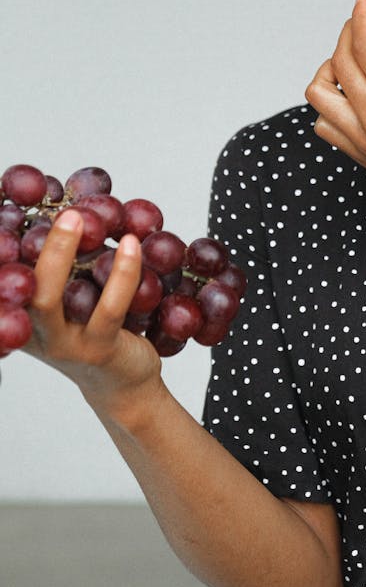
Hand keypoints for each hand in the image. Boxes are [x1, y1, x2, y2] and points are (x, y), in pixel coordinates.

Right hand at [25, 210, 161, 415]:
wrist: (123, 382)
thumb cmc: (95, 328)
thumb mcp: (72, 295)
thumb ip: (64, 263)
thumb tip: (70, 204)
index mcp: (24, 312)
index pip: (8, 278)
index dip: (4, 250)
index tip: (13, 212)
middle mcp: (32, 330)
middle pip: (21, 287)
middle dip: (37, 246)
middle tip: (59, 211)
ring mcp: (61, 344)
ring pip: (52, 299)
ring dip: (65, 253)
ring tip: (82, 218)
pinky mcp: (96, 350)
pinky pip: (107, 308)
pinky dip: (122, 272)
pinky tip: (131, 245)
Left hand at [306, 0, 365, 207]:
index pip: (362, 45)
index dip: (360, 16)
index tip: (364, 1)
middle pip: (337, 64)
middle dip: (346, 36)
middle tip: (362, 25)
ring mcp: (364, 143)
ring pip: (319, 97)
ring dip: (330, 72)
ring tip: (354, 63)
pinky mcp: (364, 157)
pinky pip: (326, 126)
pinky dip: (332, 105)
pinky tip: (356, 95)